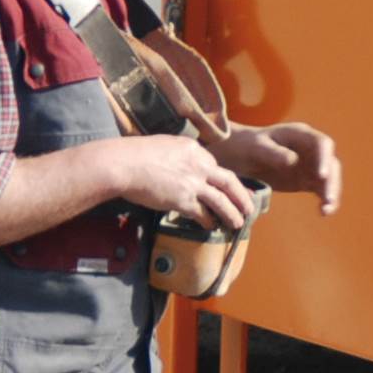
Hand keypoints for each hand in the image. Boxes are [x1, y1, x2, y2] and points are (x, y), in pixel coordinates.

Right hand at [112, 136, 255, 229]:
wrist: (122, 164)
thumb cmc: (133, 155)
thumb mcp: (162, 146)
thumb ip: (176, 156)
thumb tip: (177, 167)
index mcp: (193, 149)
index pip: (214, 165)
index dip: (222, 180)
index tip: (229, 188)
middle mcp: (198, 164)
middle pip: (229, 181)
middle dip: (242, 196)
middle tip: (250, 207)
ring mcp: (193, 182)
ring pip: (222, 200)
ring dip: (232, 213)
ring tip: (239, 223)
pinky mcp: (183, 199)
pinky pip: (203, 213)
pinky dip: (209, 221)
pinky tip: (211, 226)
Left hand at [224, 122, 342, 214]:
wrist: (239, 157)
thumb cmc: (247, 147)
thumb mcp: (257, 148)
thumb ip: (274, 153)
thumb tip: (293, 160)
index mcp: (300, 135)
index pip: (322, 144)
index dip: (325, 158)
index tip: (322, 175)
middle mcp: (311, 149)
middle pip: (330, 164)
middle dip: (332, 181)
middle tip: (328, 198)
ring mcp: (311, 165)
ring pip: (329, 179)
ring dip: (331, 193)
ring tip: (326, 210)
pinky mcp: (307, 180)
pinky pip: (321, 191)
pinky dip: (325, 201)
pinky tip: (323, 212)